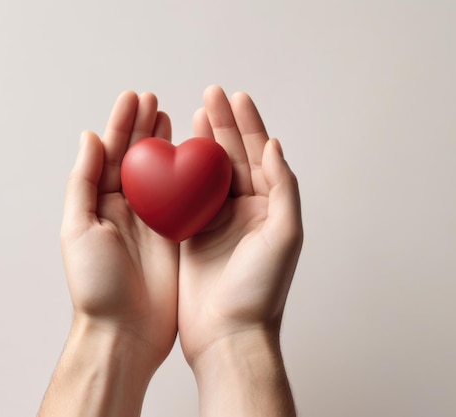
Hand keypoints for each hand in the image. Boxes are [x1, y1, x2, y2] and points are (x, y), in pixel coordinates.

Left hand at [61, 91, 178, 366]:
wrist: (125, 332)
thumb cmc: (96, 286)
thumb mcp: (77, 229)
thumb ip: (83, 182)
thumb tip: (89, 137)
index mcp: (99, 205)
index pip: (110, 154)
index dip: (122, 124)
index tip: (134, 97)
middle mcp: (125, 209)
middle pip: (136, 158)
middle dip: (143, 127)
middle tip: (154, 100)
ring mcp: (151, 221)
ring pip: (160, 173)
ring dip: (165, 145)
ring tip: (171, 117)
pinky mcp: (174, 236)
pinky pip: (183, 198)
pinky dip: (188, 175)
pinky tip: (195, 158)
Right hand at [178, 86, 302, 410]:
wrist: (228, 334)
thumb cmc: (260, 290)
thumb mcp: (284, 235)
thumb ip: (283, 187)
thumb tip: (275, 145)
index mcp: (270, 208)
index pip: (259, 155)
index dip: (248, 124)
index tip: (235, 97)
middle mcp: (246, 212)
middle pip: (233, 157)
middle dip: (223, 124)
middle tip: (210, 94)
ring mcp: (218, 222)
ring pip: (208, 173)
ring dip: (202, 143)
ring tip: (193, 113)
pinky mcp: (193, 235)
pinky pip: (186, 196)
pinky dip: (180, 173)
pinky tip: (171, 155)